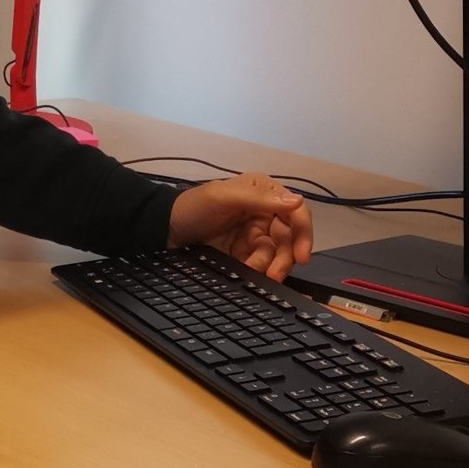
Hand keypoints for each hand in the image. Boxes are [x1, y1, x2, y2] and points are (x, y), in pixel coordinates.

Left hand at [166, 173, 312, 281]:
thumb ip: (258, 198)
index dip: (303, 233)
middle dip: (284, 258)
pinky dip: (255, 272)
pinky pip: (260, 266)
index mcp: (263, 193)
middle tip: (274, 274)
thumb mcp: (222, 197)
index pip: (295, 212)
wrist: (164, 232)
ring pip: (276, 255)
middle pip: (289, 239)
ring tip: (251, 270)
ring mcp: (254, 235)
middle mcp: (263, 213)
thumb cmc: (192, 207)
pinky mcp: (244, 254)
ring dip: (268, 266)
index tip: (301, 256)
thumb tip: (297, 201)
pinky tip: (244, 271)